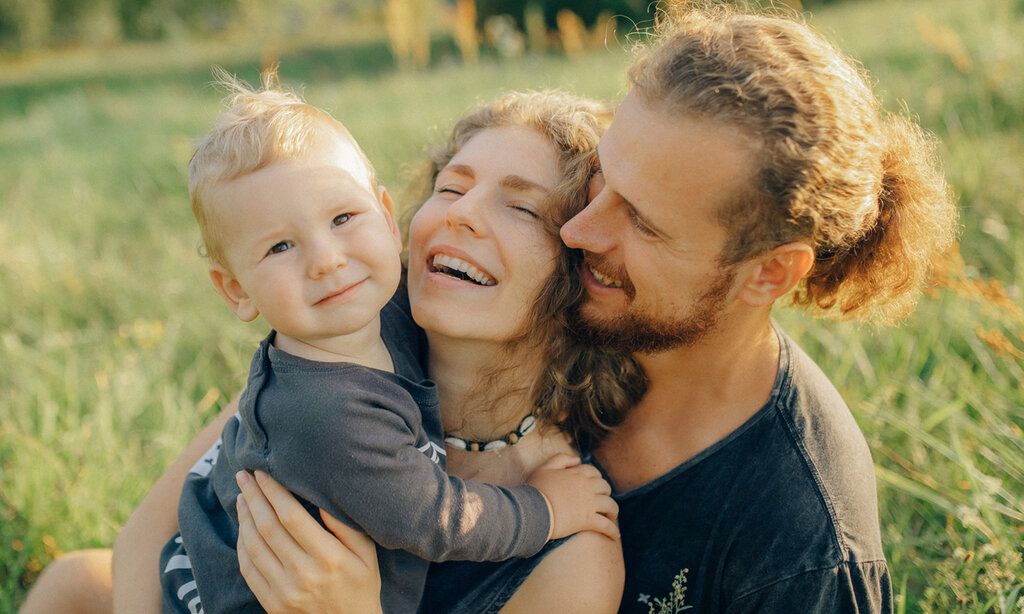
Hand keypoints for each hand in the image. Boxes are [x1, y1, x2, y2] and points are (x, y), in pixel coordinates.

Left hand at [235, 470, 382, 613]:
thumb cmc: (361, 585)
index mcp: (329, 557)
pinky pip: (248, 569)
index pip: (291, 516)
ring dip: (244, 518)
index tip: (263, 473)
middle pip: (268, 527)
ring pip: (253, 547)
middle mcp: (303, 574)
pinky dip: (241, 545)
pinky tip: (243, 528)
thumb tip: (321, 497)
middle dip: (253, 497)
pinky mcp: (271, 603)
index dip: (273, 491)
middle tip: (243, 476)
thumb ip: (345, 525)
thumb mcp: (366, 553)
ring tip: (242, 497)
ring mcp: (284, 591)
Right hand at [526, 453, 619, 540]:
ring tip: (611, 517)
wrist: (532, 510)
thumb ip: (561, 459)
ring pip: (610, 505)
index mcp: (577, 474)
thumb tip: (577, 460)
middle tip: (602, 501)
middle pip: (605, 487)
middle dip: (605, 493)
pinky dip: (612, 531)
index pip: (593, 472)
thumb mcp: (544, 468)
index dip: (595, 478)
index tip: (593, 485)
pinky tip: (615, 536)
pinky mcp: (588, 520)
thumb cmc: (536, 490)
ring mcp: (589, 504)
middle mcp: (586, 487)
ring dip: (613, 511)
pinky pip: (606, 525)